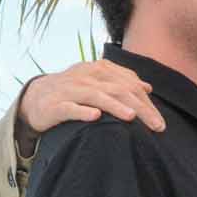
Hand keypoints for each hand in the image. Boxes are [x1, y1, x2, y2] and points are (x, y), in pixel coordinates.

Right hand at [18, 58, 165, 135]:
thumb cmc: (73, 92)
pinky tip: (95, 117)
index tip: (160, 122)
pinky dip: (82, 112)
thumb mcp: (97, 83)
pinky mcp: (55, 105)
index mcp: (98, 70)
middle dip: (140, 108)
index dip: (146, 102)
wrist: (36, 97)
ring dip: (115, 106)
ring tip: (131, 117)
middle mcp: (86, 77)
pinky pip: (70, 108)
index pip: (128, 84)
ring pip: (96, 96)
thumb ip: (121, 83)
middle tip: (157, 126)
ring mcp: (70, 90)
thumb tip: (147, 87)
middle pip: (118, 89)